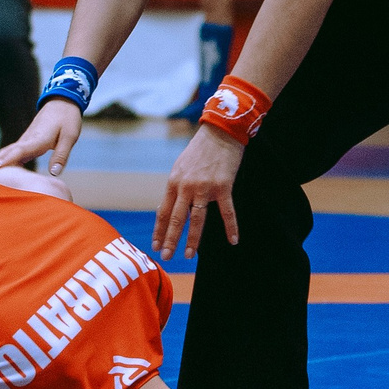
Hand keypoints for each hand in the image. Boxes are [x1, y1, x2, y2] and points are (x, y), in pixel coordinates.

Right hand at [0, 98, 81, 173]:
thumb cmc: (68, 119)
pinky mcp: (27, 140)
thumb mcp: (70, 137)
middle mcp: (28, 139)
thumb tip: (55, 173)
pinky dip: (1, 157)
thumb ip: (61, 155)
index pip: (21, 150)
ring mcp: (26, 139)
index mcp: (39, 139)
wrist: (63, 102)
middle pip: (8, 151)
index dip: (9, 159)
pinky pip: (11, 150)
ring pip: (7, 150)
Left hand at [154, 124, 242, 259]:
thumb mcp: (180, 167)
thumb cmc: (199, 150)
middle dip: (170, 240)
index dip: (159, 230)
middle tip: (166, 256)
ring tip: (189, 254)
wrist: (220, 132)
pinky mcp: (223, 186)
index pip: (163, 212)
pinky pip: (227, 211)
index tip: (155, 245)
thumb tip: (167, 207)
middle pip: (177, 219)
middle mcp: (186, 186)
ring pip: (197, 219)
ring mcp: (204, 187)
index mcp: (174, 182)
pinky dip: (231, 227)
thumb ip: (175, 188)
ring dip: (193, 239)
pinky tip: (233, 240)